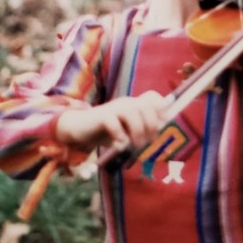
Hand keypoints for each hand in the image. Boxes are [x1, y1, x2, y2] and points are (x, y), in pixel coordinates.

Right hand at [55, 91, 170, 151]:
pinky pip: (113, 122)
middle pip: (146, 106)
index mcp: (134, 105)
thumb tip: (158, 133)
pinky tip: (119, 144)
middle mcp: (125, 103)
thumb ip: (142, 130)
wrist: (80, 129)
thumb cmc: (106, 131)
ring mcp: (113, 108)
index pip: (153, 97)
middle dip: (151, 126)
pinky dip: (119, 135)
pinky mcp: (101, 117)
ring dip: (137, 132)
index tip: (160, 126)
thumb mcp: (127, 131)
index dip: (162, 110)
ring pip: (132, 113)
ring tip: (134, 145)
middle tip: (146, 141)